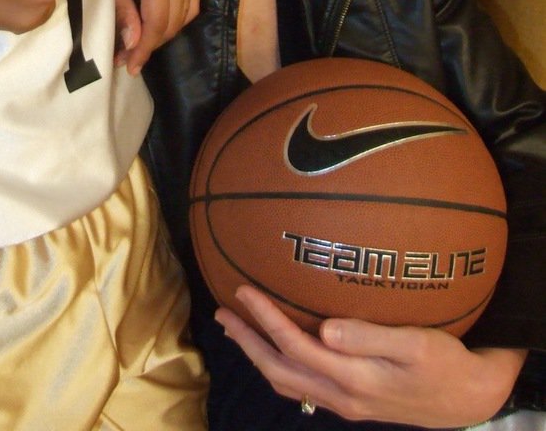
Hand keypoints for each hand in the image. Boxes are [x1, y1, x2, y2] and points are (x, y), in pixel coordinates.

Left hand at [107, 0, 198, 73]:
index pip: (157, 22)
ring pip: (184, 18)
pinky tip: (155, 26)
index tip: (129, 66)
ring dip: (162, 35)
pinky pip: (191, 5)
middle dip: (150, 45)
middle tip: (126, 59)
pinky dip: (176, 19)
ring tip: (137, 46)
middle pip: (172, 23)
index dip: (144, 49)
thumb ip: (123, 12)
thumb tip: (133, 45)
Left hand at [217, 284, 526, 427]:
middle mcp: (343, 396)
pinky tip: (279, 347)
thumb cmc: (448, 363)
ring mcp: (347, 403)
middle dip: (248, 342)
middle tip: (222, 312)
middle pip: (280, 371)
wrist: (472, 398)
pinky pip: (305, 384)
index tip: (242, 291)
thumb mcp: (418, 344)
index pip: (295, 347)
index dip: (265, 319)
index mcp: (354, 379)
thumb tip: (325, 328)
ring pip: (288, 382)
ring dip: (259, 354)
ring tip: (238, 328)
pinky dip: (281, 363)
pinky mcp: (354, 401)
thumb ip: (371, 336)